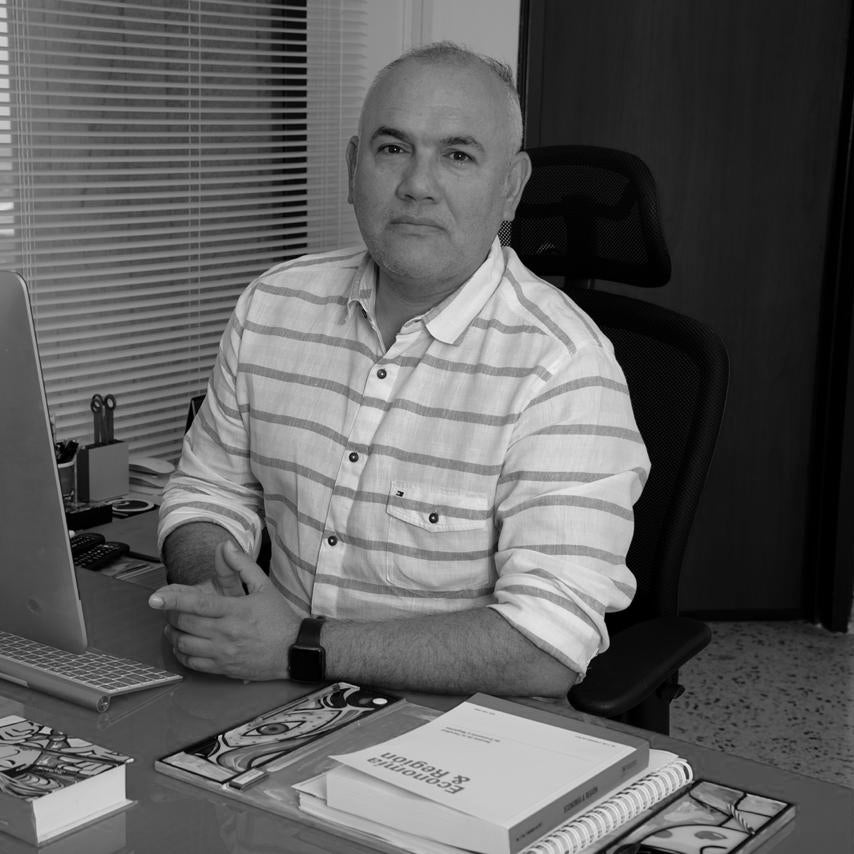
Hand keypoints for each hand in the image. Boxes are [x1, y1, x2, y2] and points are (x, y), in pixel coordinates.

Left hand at [148, 541, 301, 680]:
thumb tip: (226, 546)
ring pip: (184, 644)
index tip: (155, 597)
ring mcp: (223, 653)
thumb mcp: (264, 586)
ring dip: (173, 634)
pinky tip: (183, 645)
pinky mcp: (222, 668)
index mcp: (235, 610)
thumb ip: (242, 566)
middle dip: (171, 614)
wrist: (294, 651)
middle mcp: (226, 633)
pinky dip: (181, 653)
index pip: (198, 603)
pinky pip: (192, 663)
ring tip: (174, 625)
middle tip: (170, 608)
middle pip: (185, 623)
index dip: (173, 599)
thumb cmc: (278, 618)